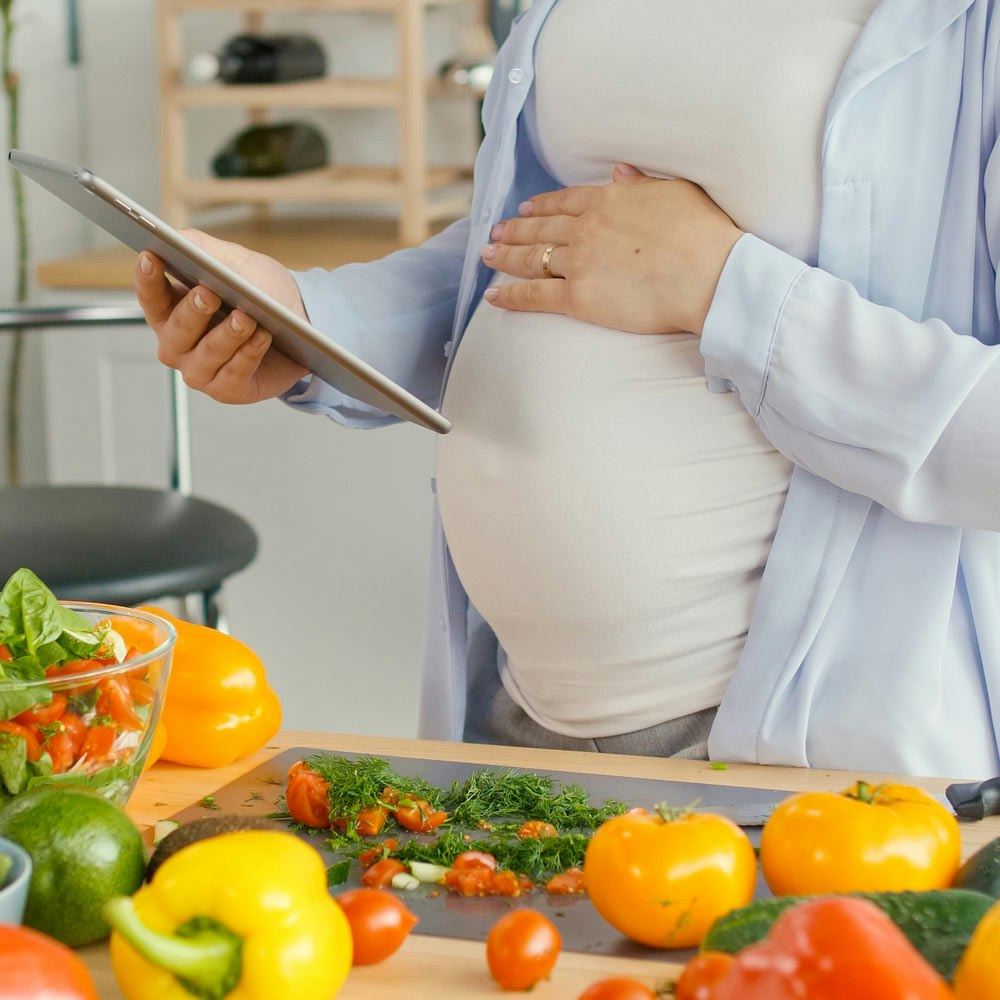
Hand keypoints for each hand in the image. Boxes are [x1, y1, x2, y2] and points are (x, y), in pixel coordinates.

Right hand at [134, 230, 309, 403]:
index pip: (151, 296)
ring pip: (207, 354)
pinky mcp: (228, 390)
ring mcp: (201, 370)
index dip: (147, 278)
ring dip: (227, 335)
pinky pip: (234, 375)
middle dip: (192, 311)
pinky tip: (262, 337)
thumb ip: (204, 249)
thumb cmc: (261, 293)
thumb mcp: (237, 262)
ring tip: (246, 317)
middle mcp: (178, 345)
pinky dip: (248, 355)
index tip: (151, 256)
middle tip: (207, 293)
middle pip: (177, 329)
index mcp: (171, 310)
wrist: (303, 324)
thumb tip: (178, 238)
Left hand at [481, 165, 742, 334]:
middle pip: (542, 227)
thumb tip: (619, 170)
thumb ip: (642, 182)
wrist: (711, 274)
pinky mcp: (578, 297)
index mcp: (610, 200)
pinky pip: (534, 295)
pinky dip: (510, 295)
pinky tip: (492, 294)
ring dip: (505, 255)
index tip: (527, 207)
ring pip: (532, 257)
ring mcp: (579, 263)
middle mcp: (587, 228)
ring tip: (486, 253)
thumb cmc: (704, 234)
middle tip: (495, 230)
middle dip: (516, 228)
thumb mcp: (677, 192)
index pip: (566, 202)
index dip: (543, 205)